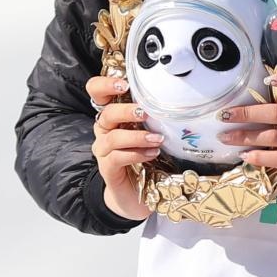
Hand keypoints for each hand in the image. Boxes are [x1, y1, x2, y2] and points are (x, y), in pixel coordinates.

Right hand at [85, 75, 155, 221]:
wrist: (138, 192)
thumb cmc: (146, 153)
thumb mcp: (150, 128)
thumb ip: (154, 113)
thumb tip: (179, 96)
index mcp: (113, 114)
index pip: (97, 92)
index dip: (105, 84)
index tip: (124, 84)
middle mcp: (104, 129)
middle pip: (106, 113)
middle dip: (126, 111)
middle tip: (144, 112)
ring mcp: (103, 150)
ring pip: (112, 137)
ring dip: (136, 137)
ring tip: (158, 139)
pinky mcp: (108, 169)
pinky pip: (116, 158)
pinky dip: (136, 154)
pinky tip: (152, 153)